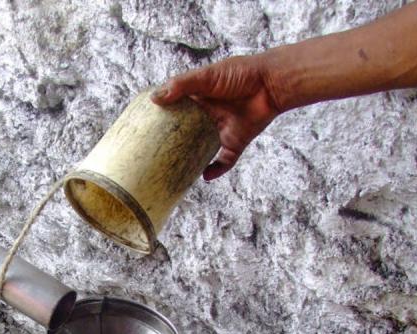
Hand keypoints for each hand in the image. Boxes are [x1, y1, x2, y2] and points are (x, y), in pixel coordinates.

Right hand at [152, 56, 282, 180]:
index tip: (145, 129)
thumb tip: (154, 99)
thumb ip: (181, 85)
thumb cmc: (240, 74)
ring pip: (202, 150)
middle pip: (186, 133)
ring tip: (174, 171)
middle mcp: (208, 116)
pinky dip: (216, 170)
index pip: (176, 111)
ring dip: (191, 160)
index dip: (162, 119)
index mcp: (199, 99)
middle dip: (173, 144)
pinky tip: (205, 176)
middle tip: (155, 155)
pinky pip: (224, 162)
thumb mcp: (207, 76)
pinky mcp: (236, 142)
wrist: (271, 84)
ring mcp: (221, 131)